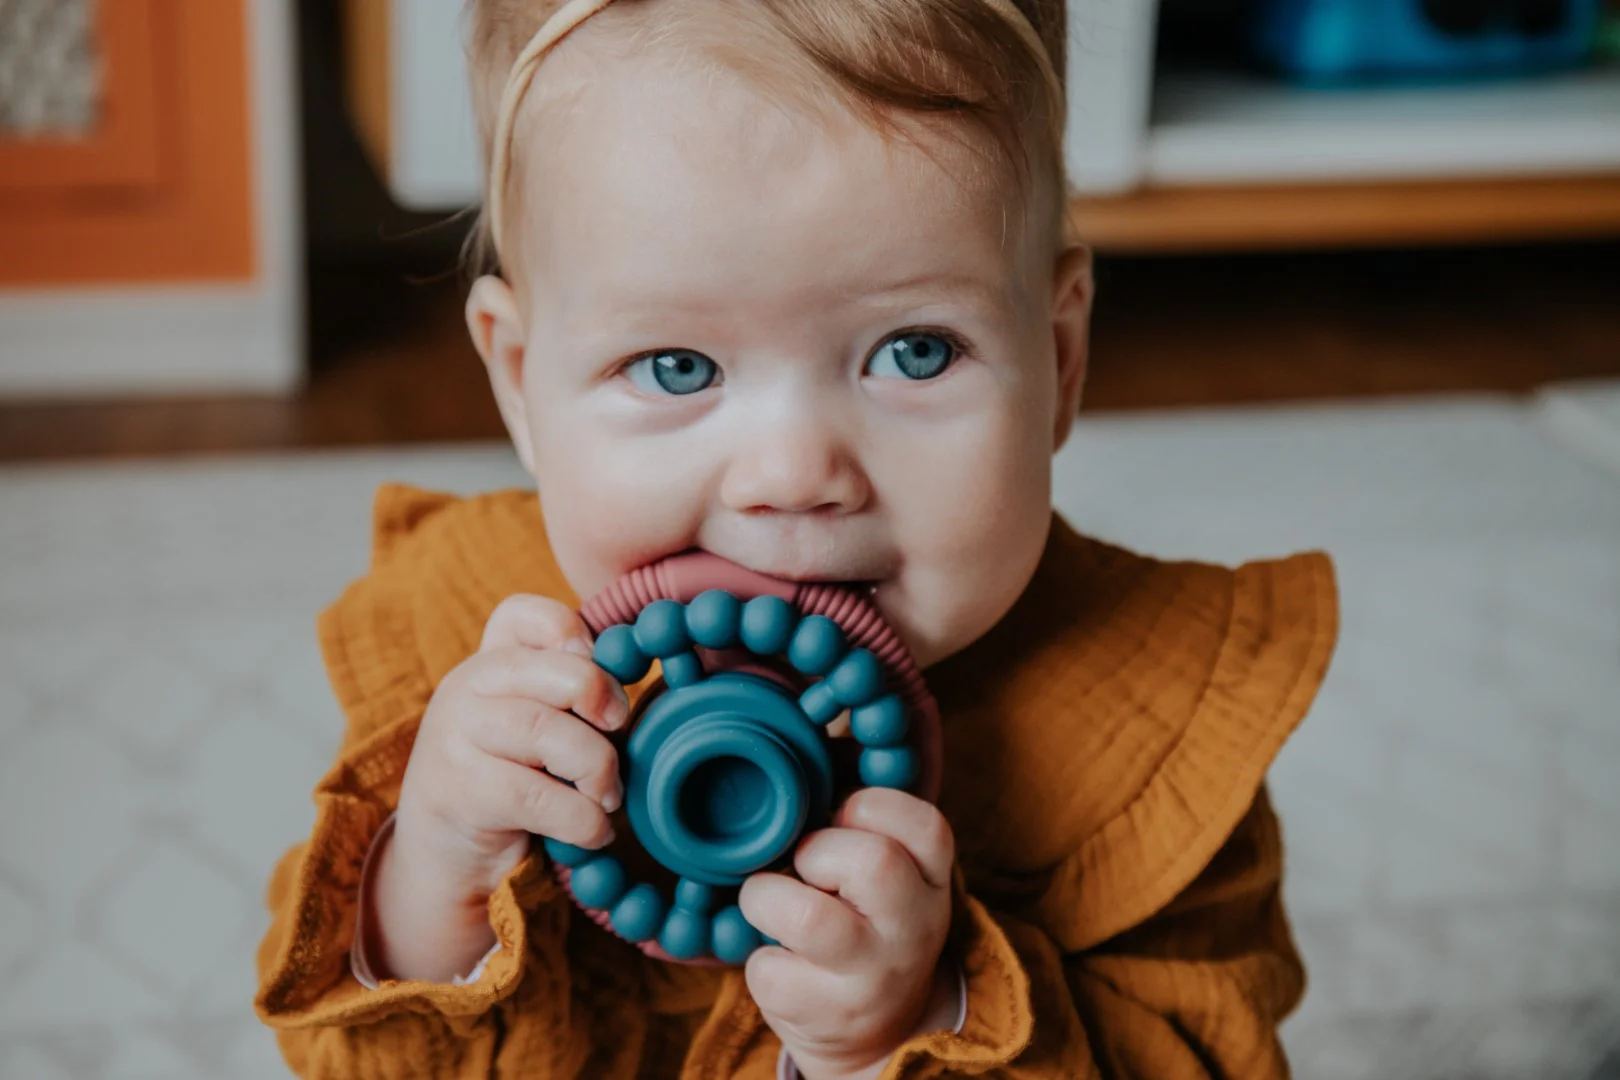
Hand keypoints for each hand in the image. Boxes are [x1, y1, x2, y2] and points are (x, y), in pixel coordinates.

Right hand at [372, 594, 629, 981]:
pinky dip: (582, 820)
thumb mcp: (535, 728)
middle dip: (603, 701)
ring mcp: (455, 737)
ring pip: (548, 734)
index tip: (596, 662)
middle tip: (619, 734)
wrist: (442, 854)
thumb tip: (632, 684)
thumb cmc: (510, 782)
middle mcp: (466, 688)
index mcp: (490, 664)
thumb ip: (570, 698)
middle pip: (553, 671)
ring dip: (598, 771)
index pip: (520, 615)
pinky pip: (538, 797)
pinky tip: (592, 832)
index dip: (568, 629)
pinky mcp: (458, 791)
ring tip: (607, 796)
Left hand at [741, 788, 956, 1079]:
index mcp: (932, 878)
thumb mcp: (887, 867)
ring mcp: (875, 978)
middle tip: (803, 867)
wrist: (875, 1032)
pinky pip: (768, 969)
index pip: (924, 823)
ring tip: (772, 906)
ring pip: (809, 918)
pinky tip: (780, 960)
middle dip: (815, 851)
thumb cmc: (862, 917)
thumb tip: (828, 730)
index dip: (868, 806)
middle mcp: (916, 929)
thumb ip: (863, 807)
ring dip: (767, 898)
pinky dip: (756, 958)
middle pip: (873, 862)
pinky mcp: (828, 1018)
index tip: (840, 817)